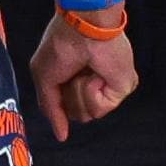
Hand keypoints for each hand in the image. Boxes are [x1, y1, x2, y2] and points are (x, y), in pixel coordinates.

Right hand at [29, 11, 136, 140]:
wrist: (83, 29)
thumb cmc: (60, 45)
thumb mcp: (44, 78)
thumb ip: (51, 109)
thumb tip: (61, 136)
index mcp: (75, 81)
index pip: (66, 109)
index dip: (58, 101)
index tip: (58, 81)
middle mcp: (93, 86)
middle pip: (75, 115)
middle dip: (67, 97)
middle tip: (70, 73)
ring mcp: (108, 89)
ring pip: (86, 115)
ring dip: (78, 92)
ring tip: (82, 71)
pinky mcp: (121, 89)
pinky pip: (99, 109)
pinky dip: (91, 91)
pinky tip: (95, 73)